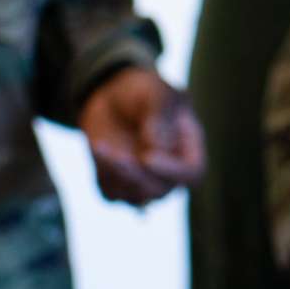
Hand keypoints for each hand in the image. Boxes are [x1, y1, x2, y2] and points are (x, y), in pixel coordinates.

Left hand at [80, 68, 205, 205]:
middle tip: (116, 155)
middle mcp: (169, 171)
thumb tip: (155, 148)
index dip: (173, 172)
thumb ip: (159, 117)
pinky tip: (97, 146)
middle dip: (136, 176)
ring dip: (115, 175)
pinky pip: (110, 193)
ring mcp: (143, 181)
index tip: (148, 158)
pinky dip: (101, 173)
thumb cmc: (143, 91)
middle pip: (160, 190)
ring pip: (133, 197)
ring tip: (99, 143)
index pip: (192, 173)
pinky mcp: (117, 185)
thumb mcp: (155, 93)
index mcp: (188, 147)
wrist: (112, 95)